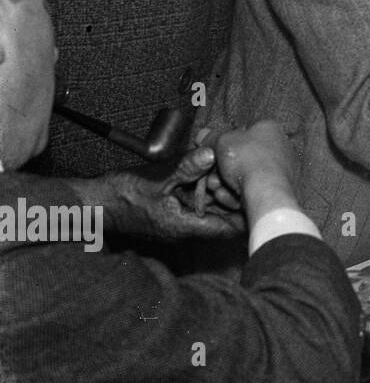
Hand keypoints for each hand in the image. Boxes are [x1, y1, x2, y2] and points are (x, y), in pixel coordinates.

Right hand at [109, 145, 245, 239]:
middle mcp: (186, 228)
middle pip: (223, 218)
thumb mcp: (156, 178)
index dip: (246, 215)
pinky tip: (213, 172)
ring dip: (222, 193)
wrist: (97, 203)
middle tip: (250, 178)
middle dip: (236, 199)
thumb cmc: (122, 194)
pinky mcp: (174, 212)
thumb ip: (185, 168)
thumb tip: (212, 154)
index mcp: (184, 226)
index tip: (260, 197)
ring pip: (211, 209)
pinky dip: (206, 190)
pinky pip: (198, 204)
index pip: (227, 228)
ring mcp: (180, 221)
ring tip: (236, 173)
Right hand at [209, 120, 299, 219]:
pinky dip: (240, 196)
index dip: (223, 144)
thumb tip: (203, 135)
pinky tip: (232, 200)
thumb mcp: (222, 142)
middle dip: (220, 170)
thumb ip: (212, 138)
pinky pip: (254, 191)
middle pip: (241, 158)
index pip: (241, 132)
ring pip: (245, 177)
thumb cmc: (248, 160)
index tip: (211, 154)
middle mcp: (280, 146)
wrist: (268, 193)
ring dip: (226, 184)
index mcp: (270, 128)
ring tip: (218, 189)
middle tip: (211, 178)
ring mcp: (283, 170)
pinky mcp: (281, 190)